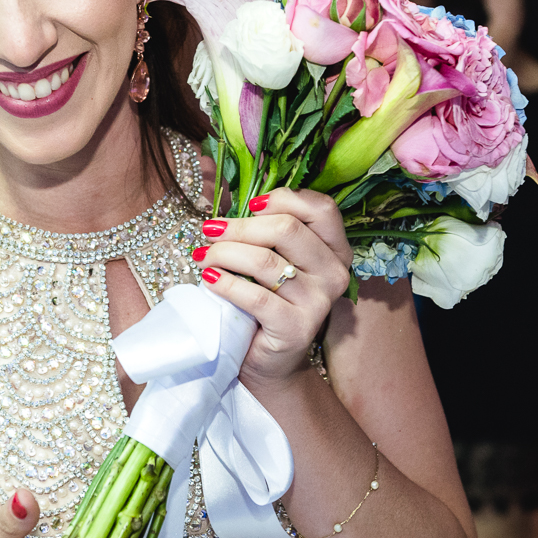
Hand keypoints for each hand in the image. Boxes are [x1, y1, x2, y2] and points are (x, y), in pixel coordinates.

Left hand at [192, 188, 351, 385]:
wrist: (269, 360)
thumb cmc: (266, 300)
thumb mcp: (268, 257)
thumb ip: (254, 223)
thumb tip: (210, 177)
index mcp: (335, 250)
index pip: (321, 208)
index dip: (283, 199)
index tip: (248, 206)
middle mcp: (334, 273)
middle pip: (287, 229)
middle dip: (240, 226)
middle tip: (209, 231)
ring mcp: (319, 302)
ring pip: (266, 261)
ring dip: (225, 253)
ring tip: (202, 256)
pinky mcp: (297, 328)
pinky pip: (256, 297)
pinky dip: (227, 284)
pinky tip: (209, 279)